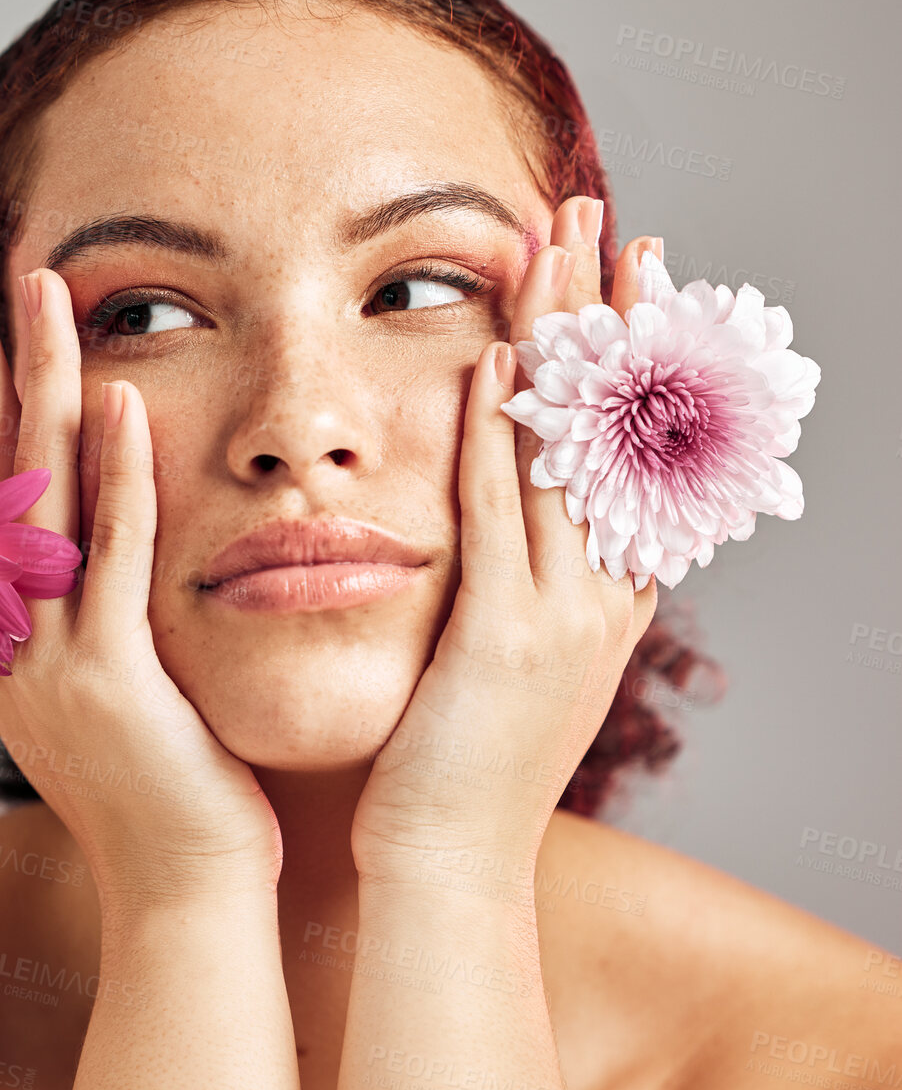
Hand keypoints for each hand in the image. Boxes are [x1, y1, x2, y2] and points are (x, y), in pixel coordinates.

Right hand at [0, 236, 282, 904]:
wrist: (182, 896)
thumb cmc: (169, 794)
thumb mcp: (115, 688)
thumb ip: (95, 611)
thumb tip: (91, 545)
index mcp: (3, 630)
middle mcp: (5, 634)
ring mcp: (49, 657)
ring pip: (32, 495)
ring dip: (36, 382)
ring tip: (36, 283)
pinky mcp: (111, 681)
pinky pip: (110, 561)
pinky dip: (114, 479)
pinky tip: (117, 401)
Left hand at [350, 197, 660, 883]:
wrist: (449, 869)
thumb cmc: (460, 770)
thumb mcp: (511, 668)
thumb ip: (522, 588)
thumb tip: (518, 522)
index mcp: (607, 602)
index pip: (638, 451)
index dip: (640, 358)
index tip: (633, 274)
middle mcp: (604, 600)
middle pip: (621, 426)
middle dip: (613, 318)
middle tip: (606, 219)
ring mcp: (563, 620)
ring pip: (571, 450)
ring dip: (563, 341)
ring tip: (556, 246)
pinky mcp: (503, 641)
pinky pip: (502, 513)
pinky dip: (500, 432)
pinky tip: (495, 357)